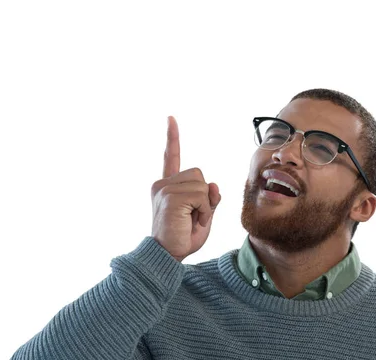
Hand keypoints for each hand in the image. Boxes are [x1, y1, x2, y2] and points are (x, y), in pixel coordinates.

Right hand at [151, 116, 221, 261]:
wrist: (167, 257)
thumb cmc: (182, 239)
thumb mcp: (203, 216)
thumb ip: (209, 198)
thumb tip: (214, 184)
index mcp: (167, 186)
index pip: (171, 157)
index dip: (173, 137)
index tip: (171, 119)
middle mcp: (162, 184)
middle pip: (199, 174)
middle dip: (204, 196)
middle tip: (193, 217)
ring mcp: (164, 189)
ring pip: (203, 184)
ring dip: (205, 205)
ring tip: (191, 220)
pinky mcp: (170, 196)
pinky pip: (202, 195)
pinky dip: (204, 211)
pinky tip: (191, 221)